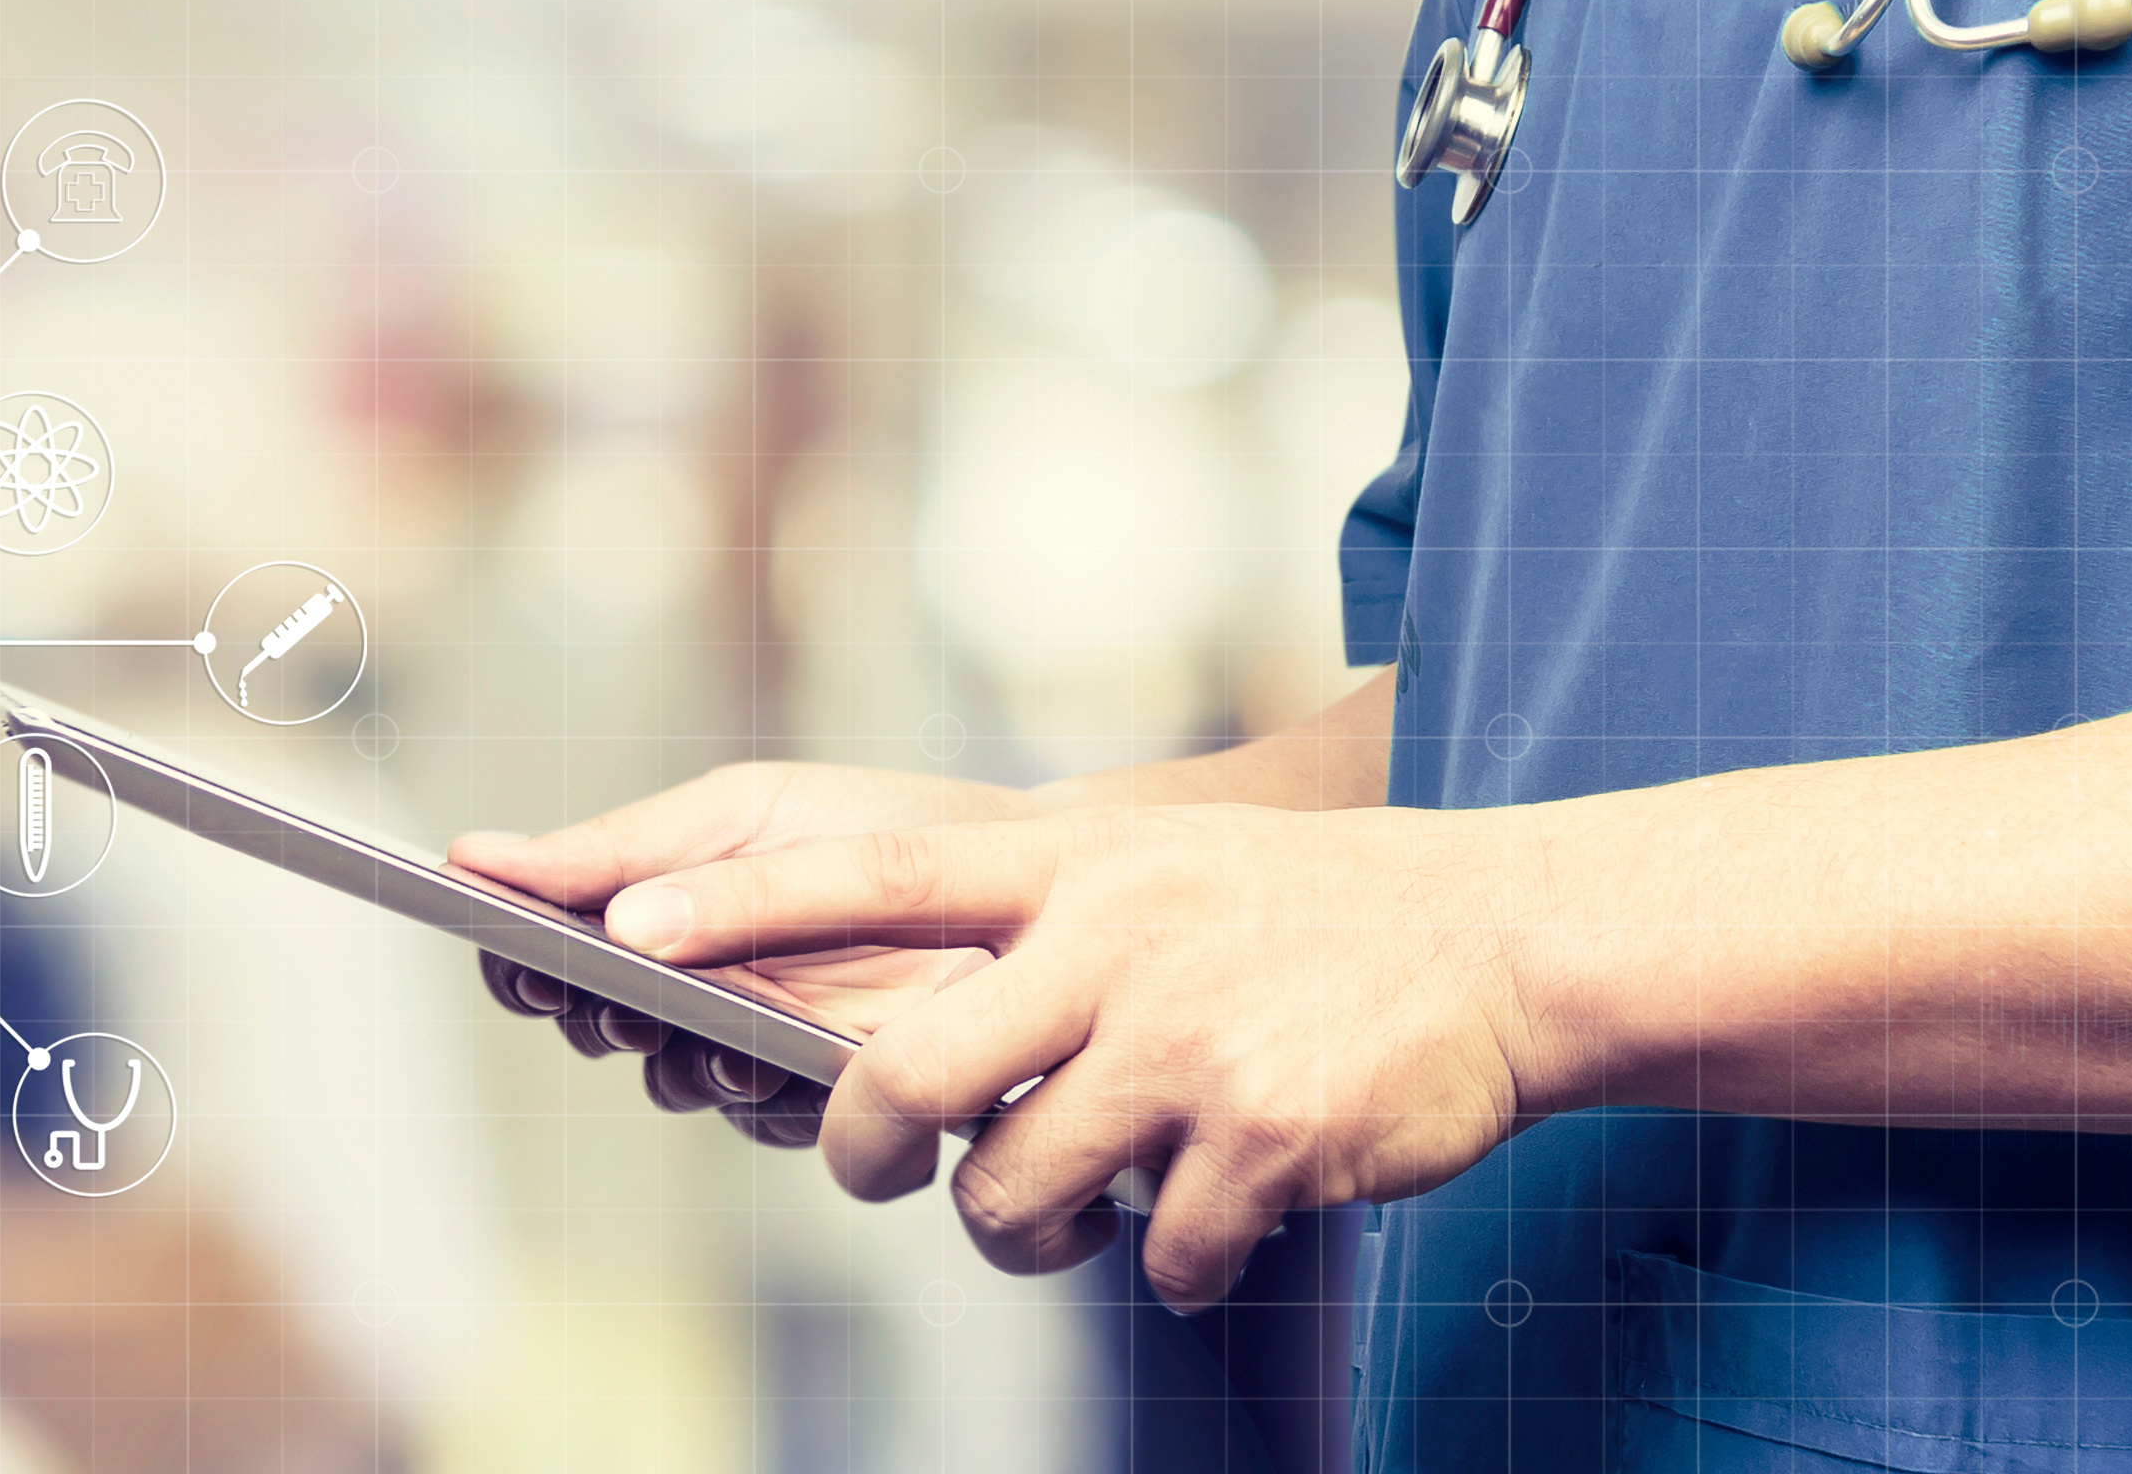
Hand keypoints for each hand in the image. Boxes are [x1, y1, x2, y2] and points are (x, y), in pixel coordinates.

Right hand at [449, 763, 1036, 1145]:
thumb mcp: (744, 812)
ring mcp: (760, 1045)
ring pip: (673, 1080)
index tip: (515, 952)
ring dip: (674, 1058)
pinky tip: (766, 1062)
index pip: (551, 945)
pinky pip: (762, 1119)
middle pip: (598, 1023)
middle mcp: (698, 984)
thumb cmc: (884, 829)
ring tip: (694, 1026)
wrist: (1035, 874)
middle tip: (605, 994)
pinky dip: (755, 1095)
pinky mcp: (830, 1097)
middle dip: (594, 1011)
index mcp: (662, 906)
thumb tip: (475, 856)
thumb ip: (619, 845)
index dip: (519, 957)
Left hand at [599, 804, 1551, 1308]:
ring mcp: (1188, 1041)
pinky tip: (1218, 1223)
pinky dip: (1173, 1267)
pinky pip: (1157, 1257)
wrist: (1506, 942)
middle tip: (873, 1169)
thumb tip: (899, 1048)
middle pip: (905, 1079)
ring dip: (1025, 1233)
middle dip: (859, 1153)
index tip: (625, 924)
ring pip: (1011, 1194)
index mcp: (1077, 863)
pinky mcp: (1265, 1136)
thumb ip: (1036, 927)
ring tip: (1080, 1208)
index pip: (876, 876)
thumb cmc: (1304, 918)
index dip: (745, 907)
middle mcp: (1116, 941)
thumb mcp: (1158, 869)